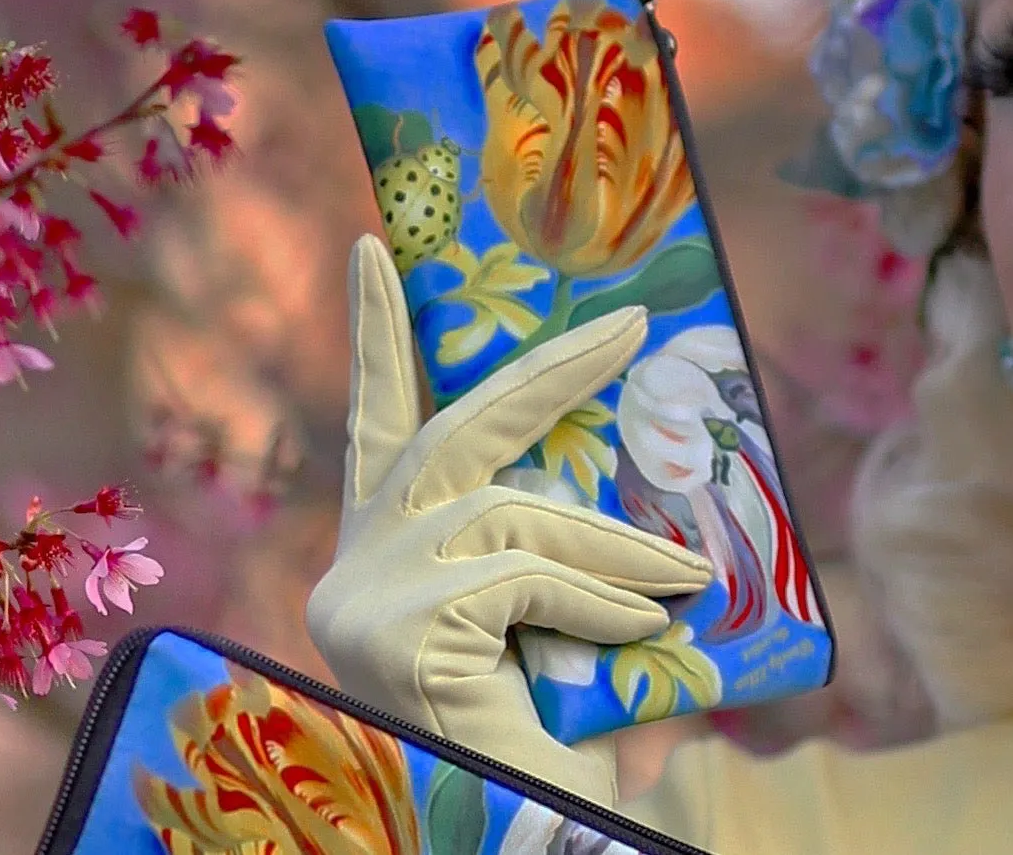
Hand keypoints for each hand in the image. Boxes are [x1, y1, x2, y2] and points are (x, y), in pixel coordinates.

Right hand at [306, 236, 713, 806]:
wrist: (502, 847)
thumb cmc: (530, 754)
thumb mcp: (550, 639)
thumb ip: (572, 570)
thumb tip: (664, 517)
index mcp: (380, 552)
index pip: (374, 422)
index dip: (373, 335)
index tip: (372, 250)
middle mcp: (356, 561)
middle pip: (447, 434)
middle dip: (539, 374)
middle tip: (626, 327)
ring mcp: (366, 594)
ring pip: (504, 514)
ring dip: (609, 543)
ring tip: (690, 581)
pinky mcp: (400, 630)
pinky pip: (521, 577)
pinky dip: (598, 596)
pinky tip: (650, 632)